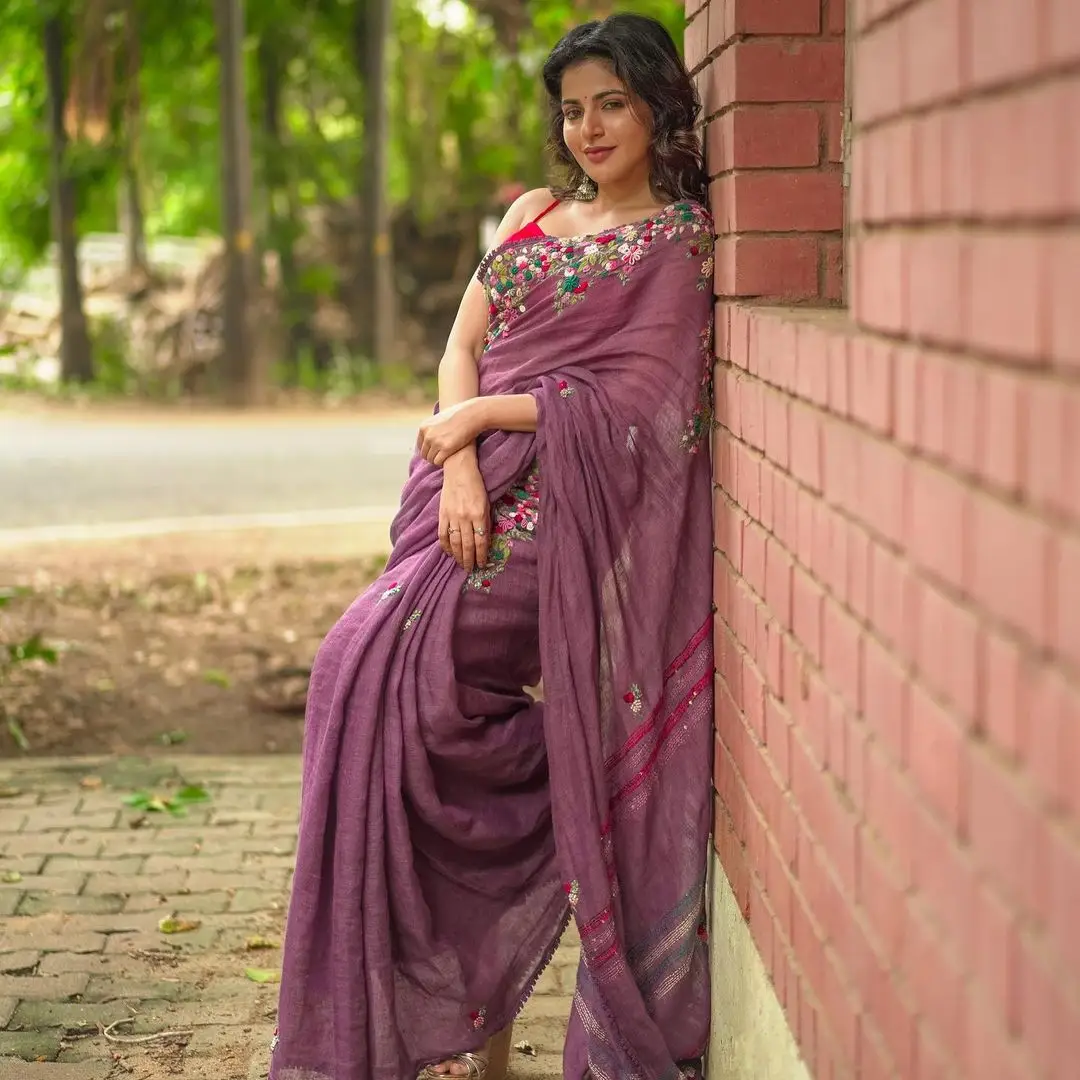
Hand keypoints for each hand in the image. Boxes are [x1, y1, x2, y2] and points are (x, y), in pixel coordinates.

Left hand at [417, 400, 483, 466]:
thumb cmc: (458, 416)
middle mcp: (427, 435)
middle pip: (424, 454)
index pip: (420, 445)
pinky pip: (438, 462)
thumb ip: (433, 427)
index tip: (436, 451)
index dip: (428, 450)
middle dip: (433, 456)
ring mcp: (435, 442)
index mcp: (424, 428)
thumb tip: (432, 434)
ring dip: (438, 460)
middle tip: (442, 455)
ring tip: (447, 456)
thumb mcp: (439, 418)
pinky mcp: (445, 449)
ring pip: (431, 459)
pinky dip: (443, 462)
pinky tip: (449, 458)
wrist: (470, 416)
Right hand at [439, 453, 489, 571]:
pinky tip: (449, 553)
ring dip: (458, 556)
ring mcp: (452, 517)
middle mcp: (465, 518)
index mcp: (479, 514)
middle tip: (470, 569)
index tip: (482, 564)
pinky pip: (442, 535)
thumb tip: (485, 540)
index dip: (481, 555)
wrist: (458, 470)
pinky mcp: (442, 515)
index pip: (481, 541)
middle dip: (469, 560)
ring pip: (454, 543)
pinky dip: (445, 546)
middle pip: (467, 545)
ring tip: (461, 564)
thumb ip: (486, 521)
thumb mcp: (487, 503)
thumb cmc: (476, 485)